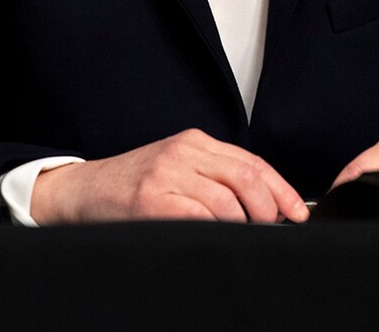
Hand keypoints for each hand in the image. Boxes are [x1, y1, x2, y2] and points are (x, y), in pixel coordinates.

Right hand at [29, 129, 308, 224]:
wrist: (82, 191)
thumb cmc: (132, 185)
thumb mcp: (177, 168)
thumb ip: (213, 176)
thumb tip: (264, 204)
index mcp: (195, 141)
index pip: (252, 163)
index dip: (281, 189)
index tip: (297, 212)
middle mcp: (183, 152)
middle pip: (246, 178)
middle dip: (268, 208)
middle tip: (271, 227)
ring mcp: (167, 174)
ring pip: (227, 201)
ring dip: (244, 224)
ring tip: (242, 235)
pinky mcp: (152, 200)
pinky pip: (198, 216)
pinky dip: (216, 230)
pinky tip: (217, 236)